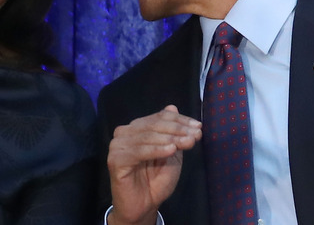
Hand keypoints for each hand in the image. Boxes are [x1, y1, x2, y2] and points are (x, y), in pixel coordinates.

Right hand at [107, 105, 201, 224]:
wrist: (143, 205)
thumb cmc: (157, 180)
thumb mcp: (171, 153)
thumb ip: (172, 132)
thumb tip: (172, 107)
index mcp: (137, 128)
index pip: (159, 117)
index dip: (180, 120)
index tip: (198, 127)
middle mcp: (124, 133)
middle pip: (154, 124)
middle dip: (178, 129)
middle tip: (195, 136)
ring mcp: (117, 145)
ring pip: (147, 136)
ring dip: (170, 139)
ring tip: (188, 143)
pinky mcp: (115, 160)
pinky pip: (138, 152)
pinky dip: (156, 149)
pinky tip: (171, 150)